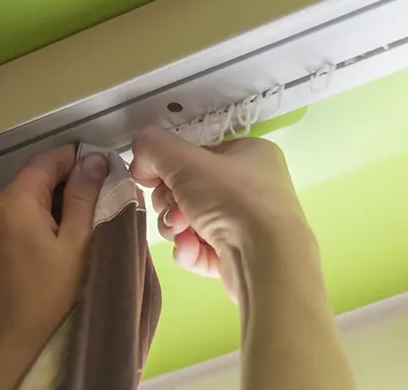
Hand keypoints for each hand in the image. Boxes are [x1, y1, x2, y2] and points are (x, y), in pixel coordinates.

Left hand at [0, 146, 107, 388]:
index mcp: (12, 203)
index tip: (101, 167)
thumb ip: (84, 195)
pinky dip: (30, 225)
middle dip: (62, 183)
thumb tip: (91, 159)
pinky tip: (51, 247)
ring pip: (18, 204)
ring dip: (46, 205)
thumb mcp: (81, 242)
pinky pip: (8, 227)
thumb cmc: (60, 295)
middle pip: (29, 182)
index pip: (44, 161)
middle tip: (96, 198)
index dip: (73, 158)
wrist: (26, 350)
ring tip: (77, 224)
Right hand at [131, 127, 353, 388]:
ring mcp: (249, 223)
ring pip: (192, 220)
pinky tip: (190, 251)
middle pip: (190, 189)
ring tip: (180, 233)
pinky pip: (202, 248)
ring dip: (175, 227)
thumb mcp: (185, 161)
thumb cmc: (232, 198)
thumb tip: (139, 162)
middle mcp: (253, 186)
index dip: (168, 167)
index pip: (197, 155)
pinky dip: (190, 249)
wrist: (267, 259)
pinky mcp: (241, 256)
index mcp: (251, 154)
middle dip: (171, 202)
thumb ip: (153, 147)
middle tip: (172, 210)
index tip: (150, 180)